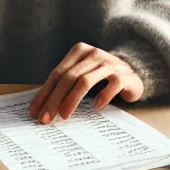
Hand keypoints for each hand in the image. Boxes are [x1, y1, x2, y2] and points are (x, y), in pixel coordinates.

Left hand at [29, 43, 143, 124]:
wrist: (134, 73)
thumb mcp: (82, 75)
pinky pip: (111, 85)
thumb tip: (41, 108)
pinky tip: (95, 108)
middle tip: (45, 118)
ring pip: (85, 81)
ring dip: (72, 100)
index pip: (57, 73)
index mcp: (79, 51)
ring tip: (64, 116)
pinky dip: (102, 97)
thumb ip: (65, 85)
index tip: (34, 111)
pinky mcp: (124, 74)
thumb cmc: (102, 77)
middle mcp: (93, 54)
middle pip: (68, 77)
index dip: (44, 93)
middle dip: (54, 99)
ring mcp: (109, 63)